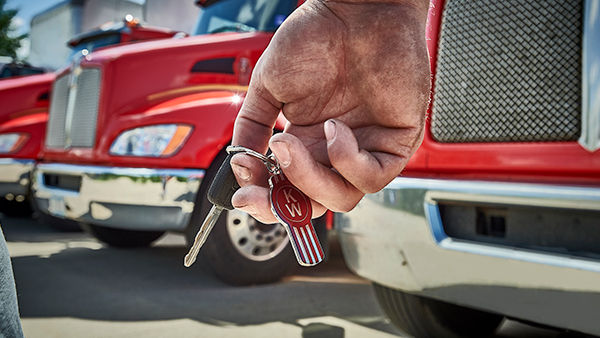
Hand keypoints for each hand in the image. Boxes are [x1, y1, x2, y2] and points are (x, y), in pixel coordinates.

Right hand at [230, 0, 430, 222]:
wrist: (354, 11)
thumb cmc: (315, 39)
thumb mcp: (268, 86)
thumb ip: (251, 126)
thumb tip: (239, 164)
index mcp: (307, 144)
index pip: (290, 192)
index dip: (266, 200)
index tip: (242, 193)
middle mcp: (335, 153)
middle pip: (313, 205)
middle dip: (281, 204)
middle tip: (256, 187)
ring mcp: (366, 149)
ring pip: (342, 198)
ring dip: (308, 179)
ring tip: (288, 141)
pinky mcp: (396, 142)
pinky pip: (372, 176)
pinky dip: (346, 160)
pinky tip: (334, 128)